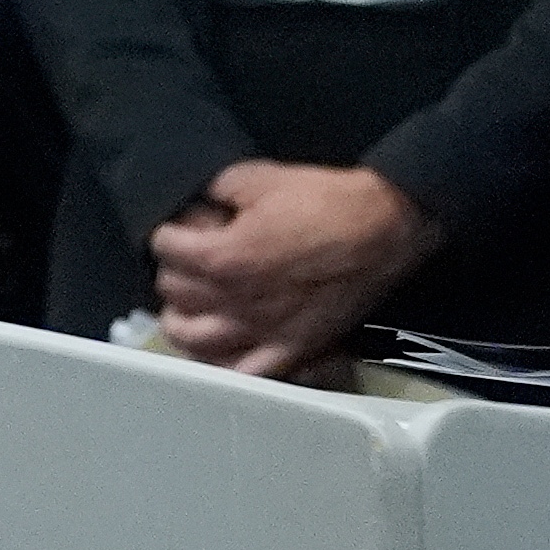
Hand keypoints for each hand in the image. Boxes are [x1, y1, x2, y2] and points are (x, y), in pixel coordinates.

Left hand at [145, 160, 438, 376]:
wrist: (383, 228)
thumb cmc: (325, 201)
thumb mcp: (262, 176)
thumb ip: (218, 188)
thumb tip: (201, 201)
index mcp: (223, 257)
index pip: (166, 249)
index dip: (167, 232)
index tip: (178, 227)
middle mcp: (233, 302)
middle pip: (175, 293)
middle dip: (172, 270)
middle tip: (185, 259)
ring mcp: (260, 332)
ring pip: (194, 340)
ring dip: (181, 321)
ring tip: (185, 308)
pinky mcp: (289, 351)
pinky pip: (241, 373)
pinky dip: (220, 365)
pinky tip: (215, 351)